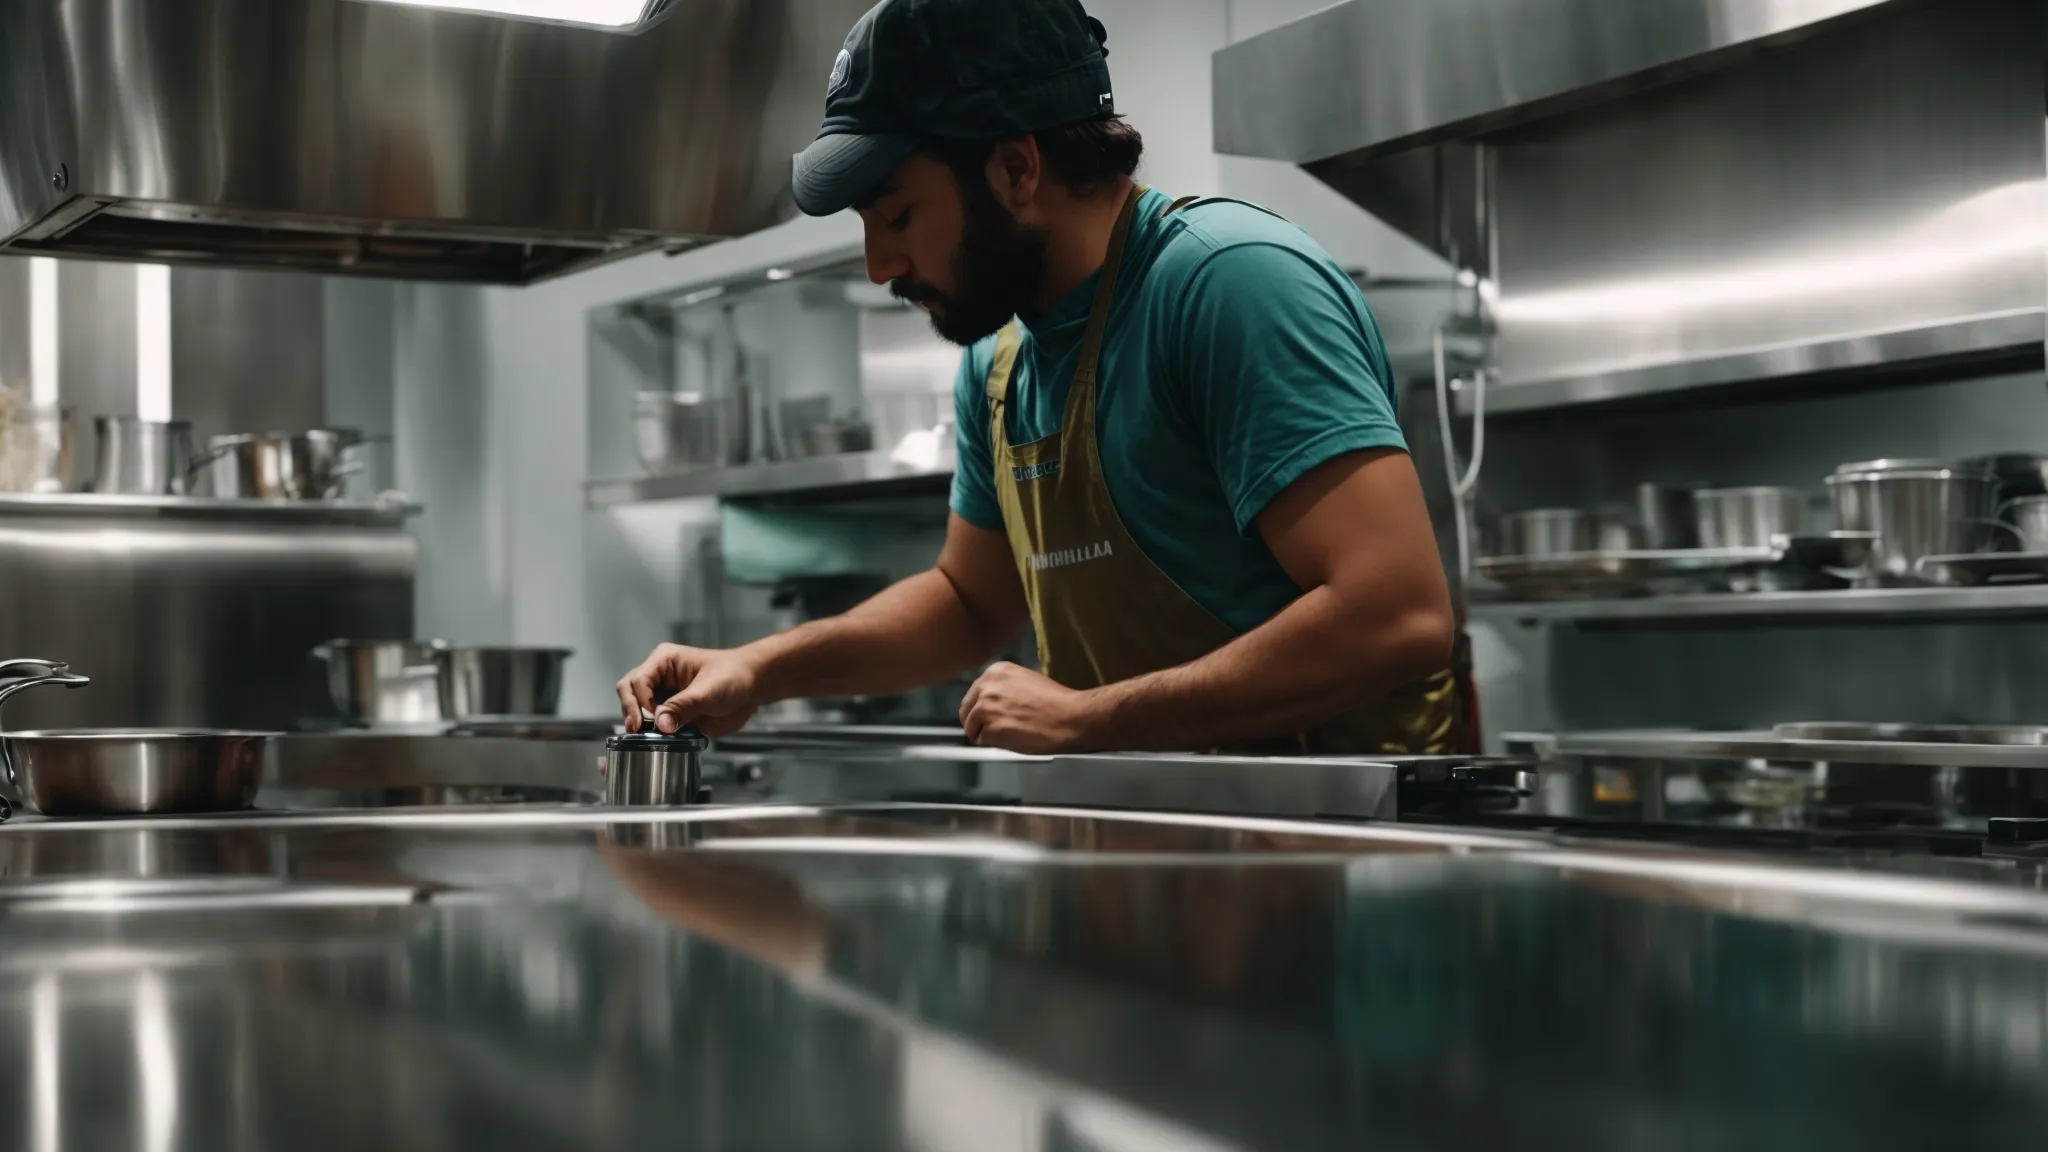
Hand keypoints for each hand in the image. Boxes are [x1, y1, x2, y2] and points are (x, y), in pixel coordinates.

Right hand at [616, 644, 761, 737]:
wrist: (751, 688)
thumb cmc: (734, 676)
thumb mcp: (710, 690)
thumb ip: (685, 706)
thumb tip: (661, 724)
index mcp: (664, 660)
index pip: (638, 680)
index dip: (640, 701)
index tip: (650, 718)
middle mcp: (658, 677)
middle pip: (629, 692)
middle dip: (631, 711)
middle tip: (637, 730)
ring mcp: (662, 696)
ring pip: (636, 710)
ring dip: (640, 724)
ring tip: (646, 737)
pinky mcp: (671, 714)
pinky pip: (653, 725)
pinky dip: (651, 734)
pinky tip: (656, 741)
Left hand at [958, 662, 1099, 753]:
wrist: (1070, 717)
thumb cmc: (1056, 701)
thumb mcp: (1026, 681)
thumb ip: (1005, 688)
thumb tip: (994, 702)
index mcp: (996, 671)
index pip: (974, 692)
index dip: (980, 707)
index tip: (988, 714)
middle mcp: (986, 686)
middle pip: (967, 710)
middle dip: (976, 722)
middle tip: (990, 730)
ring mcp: (985, 708)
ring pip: (972, 728)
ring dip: (985, 734)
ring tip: (1007, 736)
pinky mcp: (990, 730)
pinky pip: (982, 742)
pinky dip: (994, 745)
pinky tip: (1012, 741)